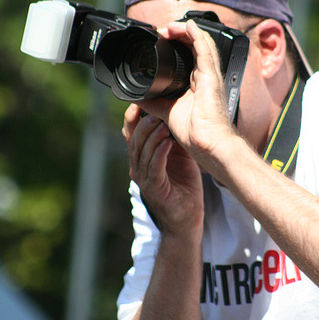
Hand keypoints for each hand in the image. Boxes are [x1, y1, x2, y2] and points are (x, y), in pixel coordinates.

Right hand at [122, 103, 203, 236]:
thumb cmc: (183, 186)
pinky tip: (167, 142)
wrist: (187, 218)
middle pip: (134, 140)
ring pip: (142, 152)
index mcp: (141, 157)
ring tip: (162, 122)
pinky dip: (160, 153)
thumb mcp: (179, 155)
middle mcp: (138, 167)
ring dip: (152, 136)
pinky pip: (154, 167)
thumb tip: (178, 112)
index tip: (139, 101)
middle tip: (155, 110)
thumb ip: (173, 137)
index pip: (131, 134)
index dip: (132, 118)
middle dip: (143, 123)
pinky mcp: (155, 189)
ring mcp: (144, 179)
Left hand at [137, 20, 234, 171]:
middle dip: (180, 34)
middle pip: (196, 44)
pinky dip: (196, 34)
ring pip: (202, 42)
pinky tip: (187, 25)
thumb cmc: (195, 132)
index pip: (191, 54)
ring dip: (186, 30)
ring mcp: (210, 74)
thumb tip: (137, 96)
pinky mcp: (211, 76)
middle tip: (163, 30)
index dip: (178, 42)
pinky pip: (205, 48)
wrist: (206, 143)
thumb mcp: (167, 112)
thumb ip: (154, 102)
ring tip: (170, 26)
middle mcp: (206, 75)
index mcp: (198, 82)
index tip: (162, 39)